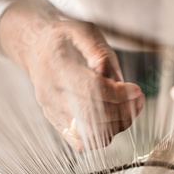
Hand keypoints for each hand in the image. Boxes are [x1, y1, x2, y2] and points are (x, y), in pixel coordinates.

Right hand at [0, 2, 144, 149]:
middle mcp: (51, 93)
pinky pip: (82, 143)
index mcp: (56, 67)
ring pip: (90, 134)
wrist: (34, 48)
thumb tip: (114, 78)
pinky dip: (103, 136)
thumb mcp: (82, 30)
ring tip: (131, 108)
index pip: (91, 90)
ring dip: (118, 125)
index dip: (119, 95)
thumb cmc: (62, 38)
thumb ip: (98, 50)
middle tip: (139, 99)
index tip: (136, 90)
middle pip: (92, 116)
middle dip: (123, 112)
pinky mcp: (56, 123)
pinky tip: (114, 120)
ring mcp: (52, 111)